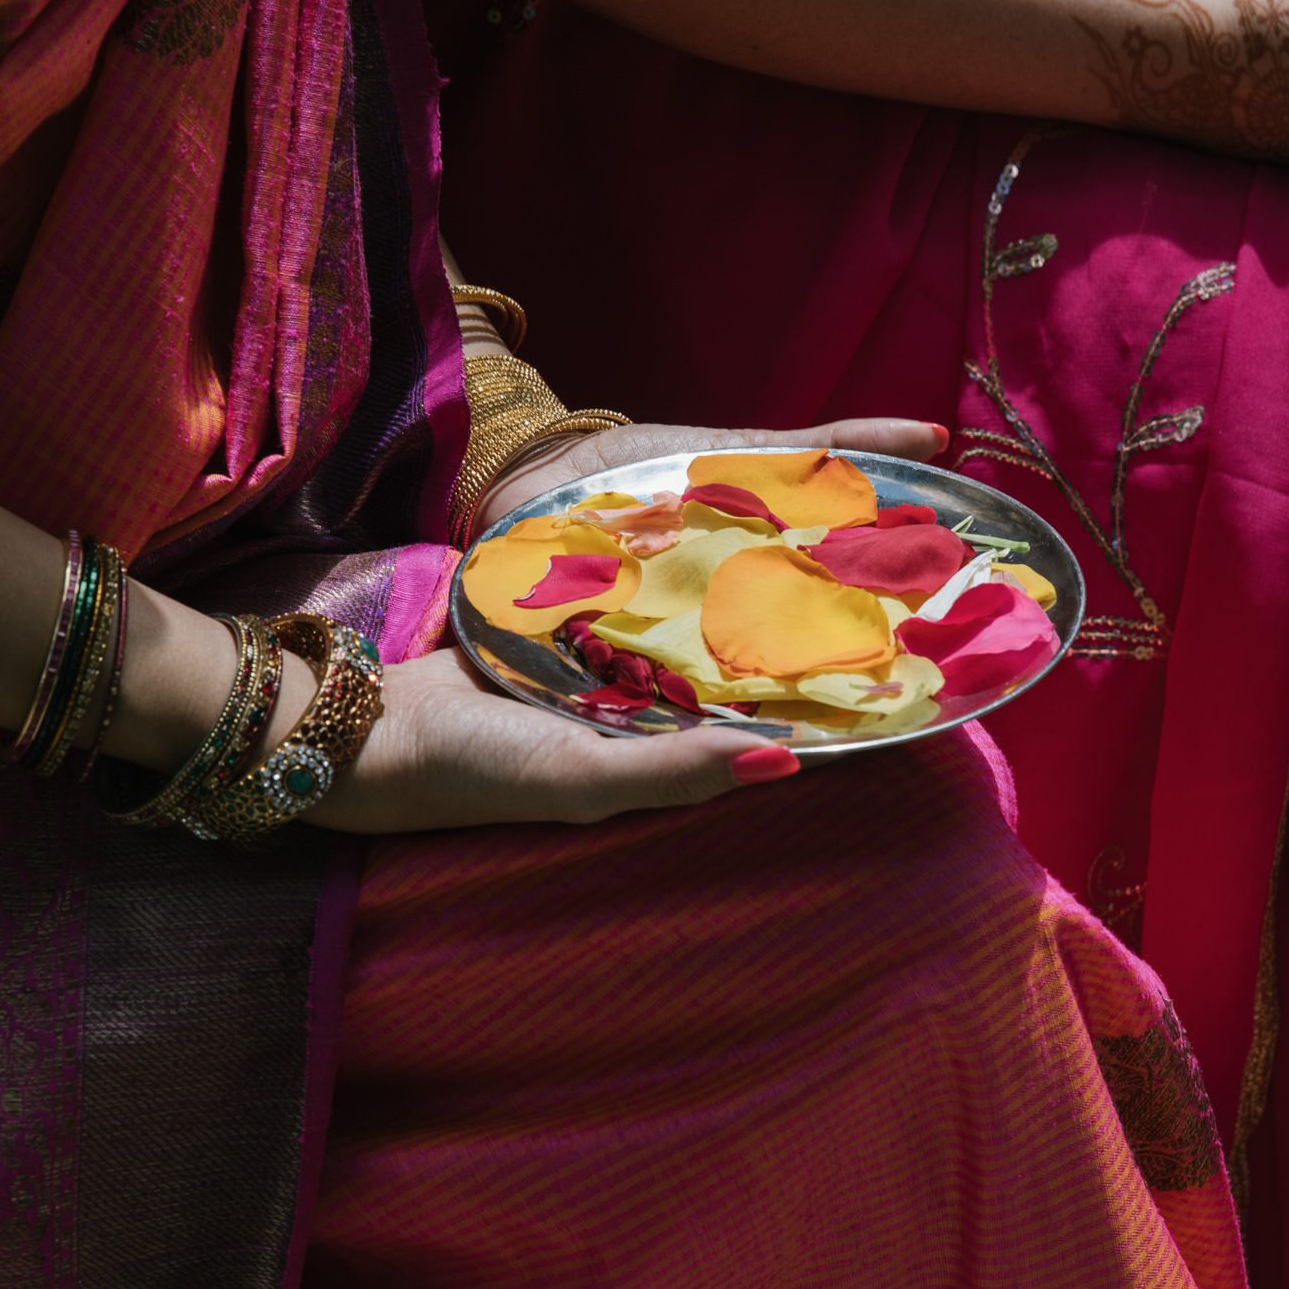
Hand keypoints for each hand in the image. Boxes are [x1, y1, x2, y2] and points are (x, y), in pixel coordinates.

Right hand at [292, 415, 942, 832]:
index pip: (781, 723)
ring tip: (835, 513)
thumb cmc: (481, 771)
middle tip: (896, 554)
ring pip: (712, 608)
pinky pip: (651, 581)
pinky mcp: (583, 617)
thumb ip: (680, 772)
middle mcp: (662, 706)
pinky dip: (686, 550)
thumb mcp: (584, 781)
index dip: (844, 692)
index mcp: (678, 754)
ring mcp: (624, 659)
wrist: (370, 726)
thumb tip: (790, 765)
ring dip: (762, 568)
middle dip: (821, 613)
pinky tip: (727, 506)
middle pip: (759, 655)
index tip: (919, 647)